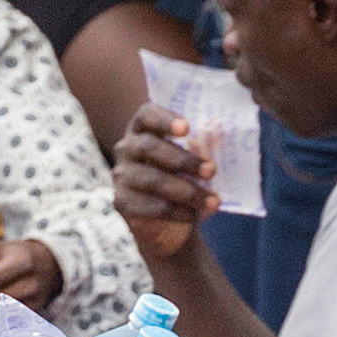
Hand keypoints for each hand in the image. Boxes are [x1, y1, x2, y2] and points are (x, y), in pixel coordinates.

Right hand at [108, 109, 216, 269]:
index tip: (187, 129)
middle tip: (211, 171)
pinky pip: (148, 206)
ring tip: (212, 201)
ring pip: (151, 179)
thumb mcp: (198, 161)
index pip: (146, 115)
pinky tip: (194, 215)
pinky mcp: (121, 201)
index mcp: (144, 129)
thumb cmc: (186, 179)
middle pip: (148, 147)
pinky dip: (176, 211)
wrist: (171, 221)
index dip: (164, 120)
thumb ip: (203, 147)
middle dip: (183, 160)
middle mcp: (126, 148)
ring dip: (186, 191)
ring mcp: (121, 175)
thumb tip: (215, 133)